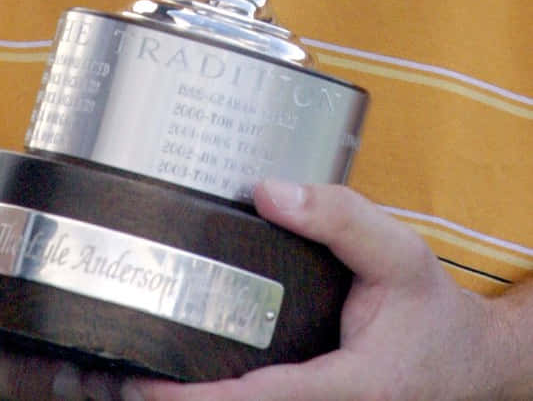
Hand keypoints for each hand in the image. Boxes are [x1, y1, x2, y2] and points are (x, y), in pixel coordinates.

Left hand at [119, 180, 524, 400]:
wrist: (466, 361)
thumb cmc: (430, 312)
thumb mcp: (399, 252)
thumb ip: (338, 216)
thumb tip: (269, 191)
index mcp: (344, 388)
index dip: (191, 398)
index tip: (139, 381)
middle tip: (103, 371)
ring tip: (110, 375)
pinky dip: (202, 399)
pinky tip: (161, 379)